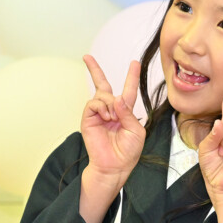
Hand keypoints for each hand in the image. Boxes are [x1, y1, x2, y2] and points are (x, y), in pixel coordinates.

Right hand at [81, 56, 144, 185]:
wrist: (115, 165)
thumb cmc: (128, 151)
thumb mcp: (136, 130)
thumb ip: (128, 113)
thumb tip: (116, 98)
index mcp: (125, 111)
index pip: (128, 90)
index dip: (131, 76)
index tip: (134, 63)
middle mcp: (111, 110)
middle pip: (102, 84)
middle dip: (94, 70)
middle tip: (87, 57)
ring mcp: (98, 113)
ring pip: (102, 95)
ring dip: (110, 104)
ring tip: (113, 118)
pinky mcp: (88, 118)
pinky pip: (94, 103)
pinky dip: (102, 107)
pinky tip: (107, 117)